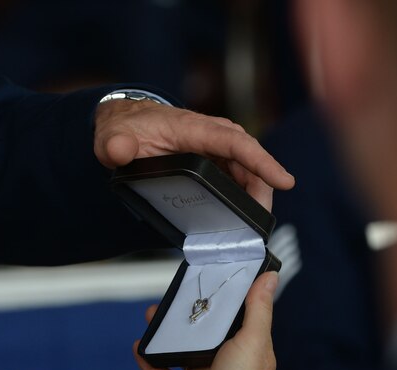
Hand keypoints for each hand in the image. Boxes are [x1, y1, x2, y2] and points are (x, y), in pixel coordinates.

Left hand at [94, 100, 294, 210]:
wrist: (125, 122)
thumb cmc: (124, 128)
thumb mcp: (112, 137)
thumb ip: (114, 145)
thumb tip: (119, 151)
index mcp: (193, 128)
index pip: (235, 142)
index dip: (261, 162)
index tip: (284, 181)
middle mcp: (210, 134)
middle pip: (248, 158)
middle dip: (262, 187)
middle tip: (260, 219)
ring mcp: (214, 145)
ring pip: (246, 167)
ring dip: (255, 191)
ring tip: (254, 220)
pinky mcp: (213, 156)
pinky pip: (237, 172)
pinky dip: (244, 190)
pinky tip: (243, 211)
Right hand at [134, 271, 277, 369]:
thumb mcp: (254, 341)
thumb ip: (258, 308)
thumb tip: (270, 276)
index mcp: (244, 349)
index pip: (231, 319)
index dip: (218, 302)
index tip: (204, 283)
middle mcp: (222, 362)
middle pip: (201, 333)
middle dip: (185, 316)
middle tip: (171, 300)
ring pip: (178, 349)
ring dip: (164, 333)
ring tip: (151, 316)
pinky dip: (147, 358)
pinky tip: (140, 345)